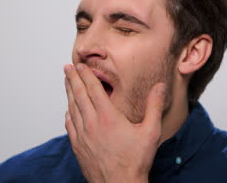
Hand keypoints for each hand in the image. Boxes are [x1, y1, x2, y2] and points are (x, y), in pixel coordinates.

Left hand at [64, 63, 164, 182]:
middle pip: (78, 95)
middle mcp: (91, 124)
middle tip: (67, 67)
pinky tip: (68, 110)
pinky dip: (68, 113)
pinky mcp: (78, 147)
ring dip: (69, 93)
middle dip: (72, 79)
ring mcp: (82, 136)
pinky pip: (70, 125)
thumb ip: (154, 106)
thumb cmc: (135, 161)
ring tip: (67, 82)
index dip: (85, 75)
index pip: (93, 89)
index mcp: (108, 117)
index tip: (80, 65)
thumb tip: (159, 87)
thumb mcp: (150, 132)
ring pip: (72, 108)